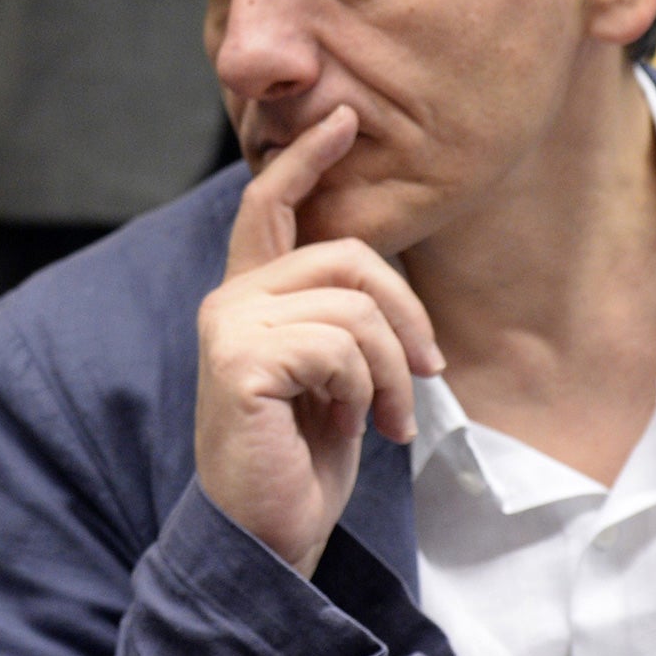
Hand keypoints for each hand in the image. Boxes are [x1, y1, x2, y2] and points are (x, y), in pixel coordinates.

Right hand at [193, 107, 442, 577]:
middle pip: (347, 254)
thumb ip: (341, 319)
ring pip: (354, 306)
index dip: (307, 157)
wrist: (268, 539)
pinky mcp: (239, 360)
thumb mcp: (335, 377)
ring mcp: (229, 327)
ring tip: (386, 420)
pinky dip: (366, 392)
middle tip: (426, 375)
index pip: (270, 205)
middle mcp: (229, 300)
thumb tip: (385, 282)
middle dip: (406, 314)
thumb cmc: (303, 461)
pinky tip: (352, 428)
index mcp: (250, 298)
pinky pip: (340, 346)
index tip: (342, 116)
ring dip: (391, 372)